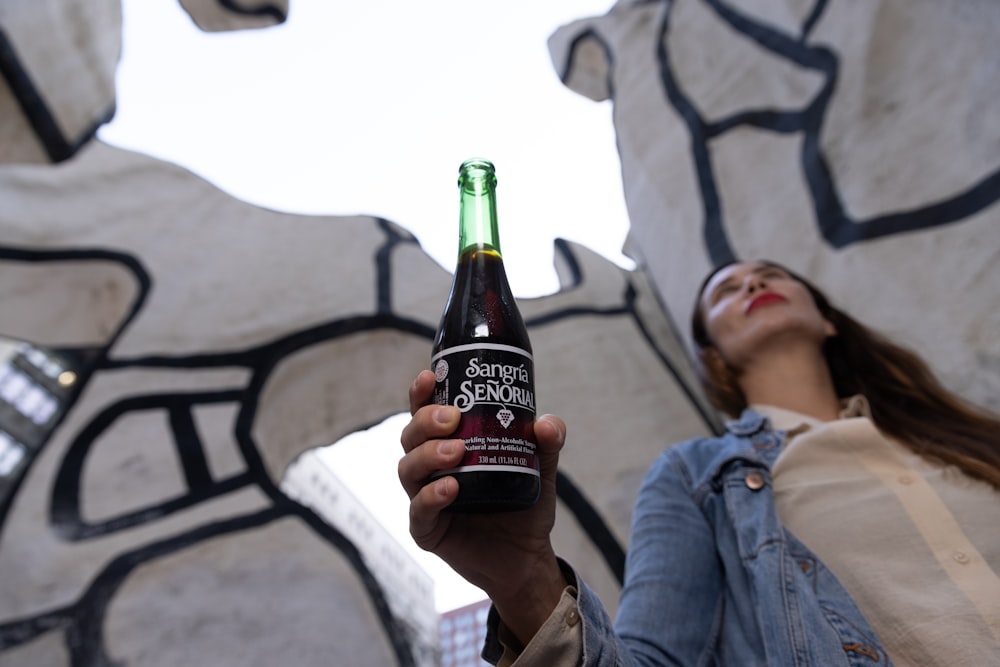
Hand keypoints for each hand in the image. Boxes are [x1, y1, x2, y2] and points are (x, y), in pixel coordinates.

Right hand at [399, 370, 568, 643]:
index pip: (424, 414)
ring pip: (408, 470)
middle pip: (410, 437)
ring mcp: (424, 499)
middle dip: (425, 422)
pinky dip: (431, 497)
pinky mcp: (427, 530)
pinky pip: (419, 511)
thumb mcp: (542, 471)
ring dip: (428, 455)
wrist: (526, 558)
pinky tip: (450, 489)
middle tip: (452, 418)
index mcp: (448, 445)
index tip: (430, 377)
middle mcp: (430, 469)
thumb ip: (547, 445)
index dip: (421, 394)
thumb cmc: (524, 507)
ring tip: (456, 452)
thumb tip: (547, 422)